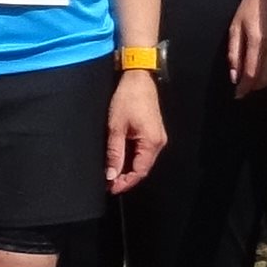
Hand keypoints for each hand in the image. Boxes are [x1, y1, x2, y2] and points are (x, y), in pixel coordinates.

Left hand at [106, 69, 166, 191]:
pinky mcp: (153, 132)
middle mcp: (158, 142)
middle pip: (142, 168)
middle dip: (126, 177)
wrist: (138, 78)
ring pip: (143, 160)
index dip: (125, 183)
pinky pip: (143, 151)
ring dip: (128, 168)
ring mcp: (157, 137)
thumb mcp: (115, 128)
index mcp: (152, 142)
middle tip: (108, 183)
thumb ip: (114, 153)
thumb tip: (111, 175)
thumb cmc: (128, 98)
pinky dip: (132, 158)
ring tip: (111, 172)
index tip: (110, 188)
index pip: (140, 172)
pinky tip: (119, 158)